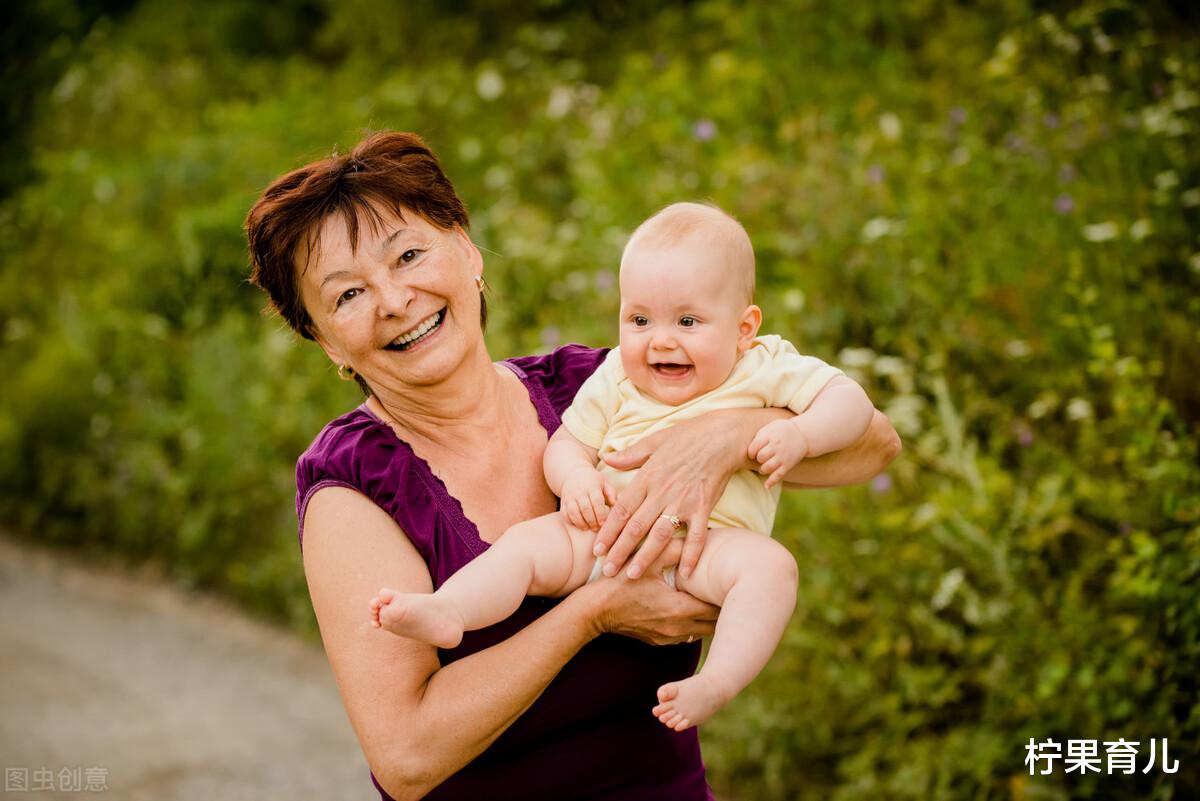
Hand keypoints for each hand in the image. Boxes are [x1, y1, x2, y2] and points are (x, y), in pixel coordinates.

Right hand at [560, 469, 616, 530]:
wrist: (574, 473)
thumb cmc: (593, 482)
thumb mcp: (604, 483)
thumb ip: (611, 494)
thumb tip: (615, 505)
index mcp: (592, 486)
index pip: (596, 501)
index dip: (600, 513)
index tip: (603, 523)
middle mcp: (580, 491)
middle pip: (585, 508)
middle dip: (591, 521)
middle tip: (597, 528)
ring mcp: (570, 496)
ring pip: (573, 512)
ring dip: (581, 522)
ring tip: (587, 528)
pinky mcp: (563, 502)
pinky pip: (564, 514)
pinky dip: (571, 521)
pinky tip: (578, 525)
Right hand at [588, 539, 718, 644]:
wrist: (595, 610)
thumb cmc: (620, 583)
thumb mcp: (647, 561)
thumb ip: (673, 548)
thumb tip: (694, 538)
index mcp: (679, 608)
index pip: (716, 608)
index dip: (723, 595)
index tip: (725, 583)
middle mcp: (677, 628)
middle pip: (714, 624)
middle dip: (719, 608)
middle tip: (721, 591)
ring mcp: (668, 638)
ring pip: (701, 633)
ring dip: (706, 619)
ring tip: (706, 600)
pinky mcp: (659, 642)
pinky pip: (684, 636)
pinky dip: (690, 625)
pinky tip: (686, 610)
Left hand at [594, 410, 742, 581]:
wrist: (722, 436)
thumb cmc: (688, 436)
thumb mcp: (654, 441)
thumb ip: (629, 455)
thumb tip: (606, 459)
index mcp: (647, 477)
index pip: (622, 509)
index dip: (608, 531)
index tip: (597, 549)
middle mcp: (662, 492)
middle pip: (636, 527)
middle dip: (620, 550)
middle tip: (609, 570)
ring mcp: (684, 501)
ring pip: (660, 535)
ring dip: (646, 557)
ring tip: (633, 576)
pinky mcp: (704, 507)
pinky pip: (697, 536)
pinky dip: (692, 555)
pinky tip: (686, 574)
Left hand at [748, 418, 810, 488]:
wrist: (802, 434)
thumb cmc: (781, 431)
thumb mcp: (770, 428)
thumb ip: (759, 436)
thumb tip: (747, 450)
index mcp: (770, 436)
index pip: (755, 447)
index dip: (751, 452)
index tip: (753, 453)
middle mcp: (777, 446)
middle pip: (760, 457)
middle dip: (758, 459)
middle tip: (761, 458)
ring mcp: (783, 456)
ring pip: (767, 467)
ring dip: (762, 470)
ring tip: (763, 468)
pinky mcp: (788, 464)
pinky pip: (778, 475)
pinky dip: (771, 482)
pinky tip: (766, 486)